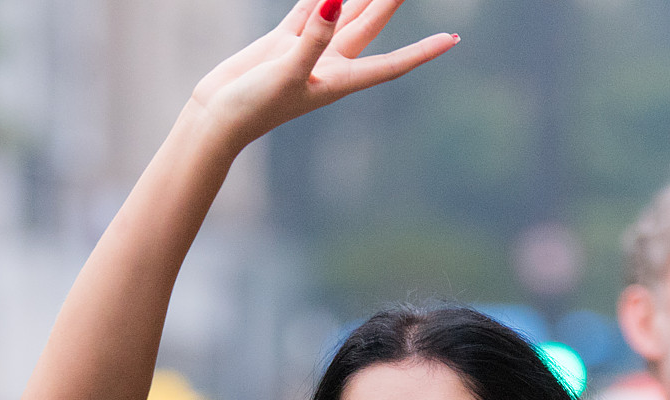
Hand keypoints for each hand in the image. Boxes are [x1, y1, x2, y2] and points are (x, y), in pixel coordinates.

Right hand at [189, 0, 458, 149]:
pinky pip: (308, 10)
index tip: (452, 40)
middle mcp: (330, 64)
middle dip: (390, 2)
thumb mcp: (286, 72)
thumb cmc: (253, 108)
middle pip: (369, 25)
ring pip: (342, 12)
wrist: (216, 118)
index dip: (422, 51)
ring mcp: (307, 51)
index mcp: (340, 81)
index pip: (391, 63)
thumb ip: (313, 37)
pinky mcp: (283, 42)